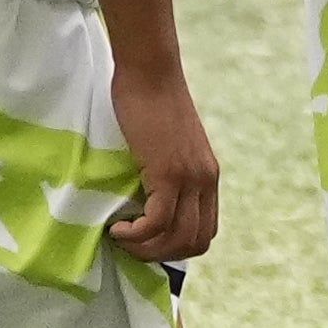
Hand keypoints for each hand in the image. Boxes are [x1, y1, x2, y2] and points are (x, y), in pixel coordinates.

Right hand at [105, 57, 224, 262]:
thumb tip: (145, 203)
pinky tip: (118, 228)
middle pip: (196, 242)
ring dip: (146, 249)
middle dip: (161, 254)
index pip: (206, 231)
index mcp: (209, 177)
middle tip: (131, 245)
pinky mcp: (169, 173)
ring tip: (122, 238)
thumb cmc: (149, 103)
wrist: (149, 73)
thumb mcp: (167, 147)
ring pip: (177, 238)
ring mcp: (190, 178)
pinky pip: (157, 222)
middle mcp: (206, 181)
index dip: (177, 246)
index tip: (147, 242)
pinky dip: (136, 234)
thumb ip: (167, 174)